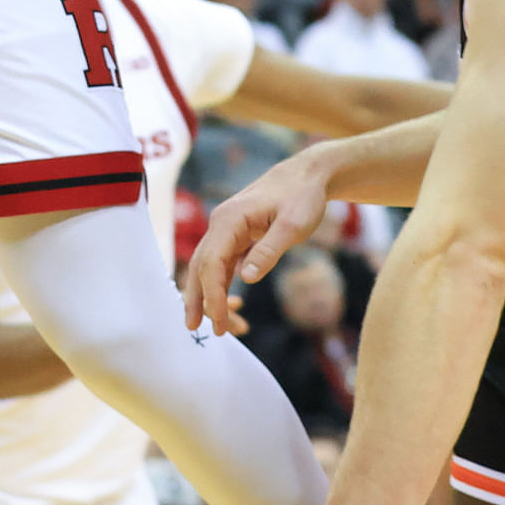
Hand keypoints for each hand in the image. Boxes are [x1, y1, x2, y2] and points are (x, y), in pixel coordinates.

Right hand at [184, 150, 336, 335]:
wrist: (307, 176)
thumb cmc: (302, 197)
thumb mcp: (293, 225)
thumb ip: (269, 251)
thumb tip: (245, 279)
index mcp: (229, 219)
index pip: (211, 263)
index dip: (212, 294)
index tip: (218, 322)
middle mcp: (221, 224)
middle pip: (201, 266)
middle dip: (199, 299)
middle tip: (196, 329)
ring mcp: (227, 230)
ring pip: (209, 267)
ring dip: (209, 295)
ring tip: (218, 326)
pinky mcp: (236, 237)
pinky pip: (222, 265)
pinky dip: (222, 286)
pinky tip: (228, 305)